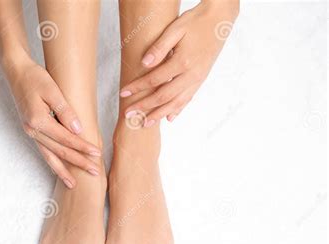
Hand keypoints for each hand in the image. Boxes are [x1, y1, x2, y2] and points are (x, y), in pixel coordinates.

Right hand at [3, 57, 100, 187]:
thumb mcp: (52, 90)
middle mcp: (32, 130)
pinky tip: (60, 170)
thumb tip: (78, 130)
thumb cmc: (35, 77)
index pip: (66, 139)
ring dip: (63, 170)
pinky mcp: (31, 131)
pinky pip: (43, 151)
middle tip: (95, 172)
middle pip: (59, 152)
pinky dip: (52, 163)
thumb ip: (65, 111)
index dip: (82, 147)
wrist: (16, 72)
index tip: (97, 153)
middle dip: (78, 163)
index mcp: (38, 121)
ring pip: (49, 157)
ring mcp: (30, 132)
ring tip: (74, 184)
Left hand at [120, 1, 238, 126]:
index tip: (123, 93)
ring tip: (145, 123)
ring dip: (159, 114)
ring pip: (176, 103)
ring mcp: (197, 79)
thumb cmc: (195, 21)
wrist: (220, 20)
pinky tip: (169, 118)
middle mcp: (191, 75)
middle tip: (129, 114)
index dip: (137, 87)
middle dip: (145, 107)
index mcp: (182, 62)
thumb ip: (159, 48)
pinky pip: (188, 99)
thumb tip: (144, 64)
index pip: (154, 79)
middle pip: (163, 97)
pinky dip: (177, 110)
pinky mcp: (201, 80)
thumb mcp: (175, 29)